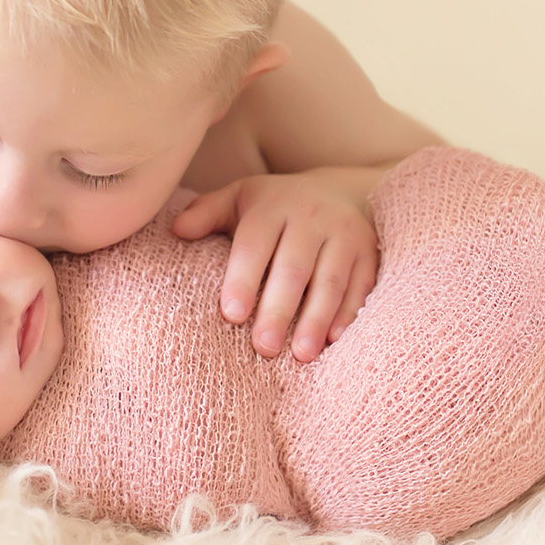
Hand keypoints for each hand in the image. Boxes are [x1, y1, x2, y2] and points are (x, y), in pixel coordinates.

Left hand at [172, 167, 381, 362]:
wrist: (340, 190)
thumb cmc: (276, 206)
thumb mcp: (241, 198)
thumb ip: (208, 213)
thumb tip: (176, 230)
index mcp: (273, 205)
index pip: (255, 244)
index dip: (242, 279)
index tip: (231, 315)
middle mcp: (311, 217)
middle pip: (293, 268)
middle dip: (278, 309)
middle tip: (263, 348)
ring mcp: (345, 234)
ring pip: (330, 280)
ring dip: (315, 319)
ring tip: (300, 355)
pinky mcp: (369, 252)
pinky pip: (361, 285)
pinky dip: (348, 314)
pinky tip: (334, 341)